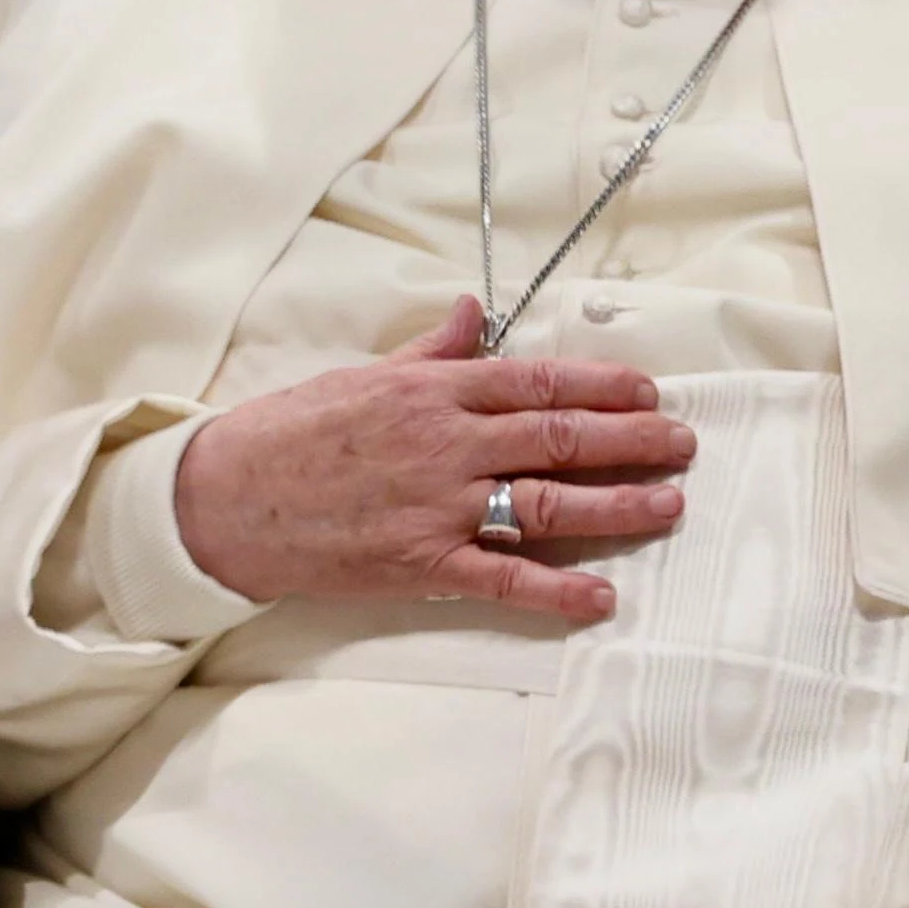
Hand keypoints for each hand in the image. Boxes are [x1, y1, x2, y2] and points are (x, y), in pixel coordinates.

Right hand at [171, 296, 694, 620]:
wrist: (224, 499)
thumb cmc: (289, 433)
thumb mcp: (362, 375)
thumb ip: (429, 351)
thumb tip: (473, 310)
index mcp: (433, 391)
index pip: (538, 381)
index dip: (603, 386)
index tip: (649, 392)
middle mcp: (447, 444)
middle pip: (561, 438)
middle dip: (633, 440)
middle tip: (684, 444)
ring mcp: (438, 506)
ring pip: (548, 503)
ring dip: (617, 507)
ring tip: (669, 506)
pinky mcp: (421, 564)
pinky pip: (503, 578)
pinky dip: (556, 590)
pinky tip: (602, 596)